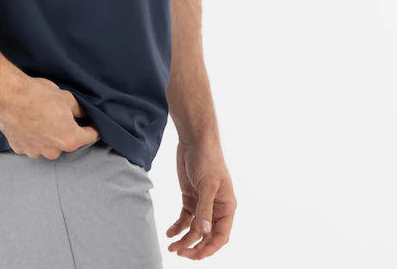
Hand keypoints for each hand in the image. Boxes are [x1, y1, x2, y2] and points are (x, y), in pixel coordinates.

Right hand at [0, 74, 100, 159]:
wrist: (8, 96)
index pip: (90, 136)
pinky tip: (28, 121)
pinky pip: (32, 143)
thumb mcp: (67, 97)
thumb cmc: (37, 95)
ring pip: (48, 145)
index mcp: (69, 139)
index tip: (90, 121)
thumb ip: (79, 110)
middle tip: (59, 113)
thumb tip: (83, 114)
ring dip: (48, 134)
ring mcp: (35, 152)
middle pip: (66, 142)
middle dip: (66, 129)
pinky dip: (32, 135)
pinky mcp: (20, 148)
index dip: (92, 126)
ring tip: (41, 116)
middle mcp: (53, 151)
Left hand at [166, 139, 236, 259]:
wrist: (195, 140)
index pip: (220, 235)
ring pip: (195, 229)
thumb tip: (204, 233)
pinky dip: (178, 227)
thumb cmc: (207, 159)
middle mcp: (216, 208)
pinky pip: (185, 218)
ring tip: (172, 247)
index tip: (196, 255)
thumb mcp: (207, 185)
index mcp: (227, 207)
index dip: (209, 248)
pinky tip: (170, 233)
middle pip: (207, 236)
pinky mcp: (190, 197)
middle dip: (195, 247)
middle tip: (181, 253)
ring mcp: (202, 204)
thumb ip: (205, 209)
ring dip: (185, 239)